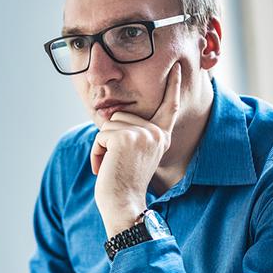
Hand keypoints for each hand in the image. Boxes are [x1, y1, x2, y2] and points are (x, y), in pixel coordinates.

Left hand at [91, 62, 180, 237]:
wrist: (124, 205)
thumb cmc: (124, 184)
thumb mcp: (134, 155)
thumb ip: (133, 135)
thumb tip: (114, 115)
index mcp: (161, 136)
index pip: (169, 106)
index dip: (173, 86)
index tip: (177, 68)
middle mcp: (156, 133)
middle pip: (121, 116)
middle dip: (111, 139)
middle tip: (119, 164)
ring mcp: (143, 134)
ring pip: (109, 124)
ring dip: (103, 146)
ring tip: (114, 166)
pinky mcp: (125, 138)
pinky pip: (100, 136)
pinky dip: (96, 153)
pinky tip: (105, 169)